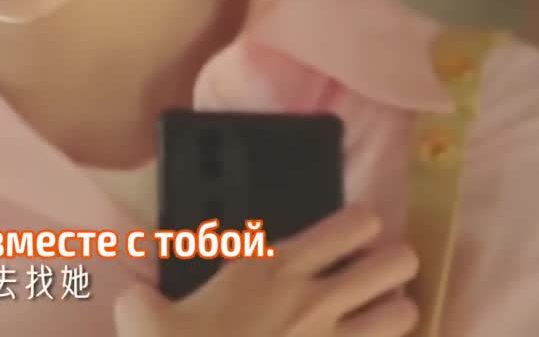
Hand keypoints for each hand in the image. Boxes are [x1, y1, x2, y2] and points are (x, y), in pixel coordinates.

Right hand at [114, 205, 419, 336]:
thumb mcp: (138, 314)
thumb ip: (141, 293)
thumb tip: (136, 291)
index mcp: (270, 266)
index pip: (351, 226)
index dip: (361, 225)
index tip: (354, 232)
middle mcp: (313, 298)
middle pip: (395, 263)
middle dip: (395, 261)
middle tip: (379, 269)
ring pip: (402, 313)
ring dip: (395, 309)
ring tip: (380, 312)